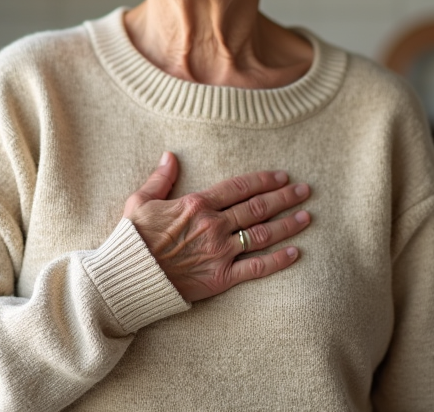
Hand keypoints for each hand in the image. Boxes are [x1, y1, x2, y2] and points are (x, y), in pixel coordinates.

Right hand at [123, 152, 311, 302]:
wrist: (127, 276)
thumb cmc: (133, 238)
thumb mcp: (140, 200)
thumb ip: (160, 178)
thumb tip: (169, 155)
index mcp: (197, 204)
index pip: (240, 187)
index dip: (264, 180)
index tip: (282, 176)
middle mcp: (213, 225)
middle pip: (258, 207)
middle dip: (285, 197)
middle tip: (305, 191)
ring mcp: (219, 252)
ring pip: (262, 234)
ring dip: (287, 225)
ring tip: (306, 216)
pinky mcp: (221, 277)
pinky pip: (256, 268)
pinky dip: (278, 260)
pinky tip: (295, 253)